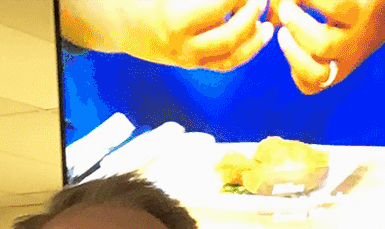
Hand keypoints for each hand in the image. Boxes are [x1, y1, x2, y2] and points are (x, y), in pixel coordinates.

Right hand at [61, 0, 273, 70]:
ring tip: (268, 23)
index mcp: (174, 20)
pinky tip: (258, 35)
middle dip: (250, 16)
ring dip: (254, 40)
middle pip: (229, 35)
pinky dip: (244, 51)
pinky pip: (223, 64)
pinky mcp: (191, 65)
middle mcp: (182, 45)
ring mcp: (187, 59)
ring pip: (230, 56)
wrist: (116, 24)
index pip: (218, 7)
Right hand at [274, 0, 384, 91]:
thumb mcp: (336, 19)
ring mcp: (362, 33)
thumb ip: (303, 22)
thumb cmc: (360, 2)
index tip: (283, 38)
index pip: (314, 85)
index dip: (295, 69)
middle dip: (291, 50)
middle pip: (319, 75)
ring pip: (325, 46)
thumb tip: (269, 17)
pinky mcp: (367, 12)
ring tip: (287, 2)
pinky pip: (336, 9)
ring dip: (298, 25)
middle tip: (282, 18)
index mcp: (342, 57)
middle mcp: (353, 52)